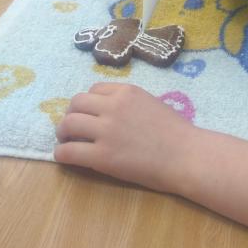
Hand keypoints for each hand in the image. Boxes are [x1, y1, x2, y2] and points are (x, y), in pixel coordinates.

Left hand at [54, 82, 195, 191]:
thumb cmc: (175, 132)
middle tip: (72, 128)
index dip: (88, 103)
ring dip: (63, 133)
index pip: (94, 90)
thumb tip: (107, 110)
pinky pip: (69, 151)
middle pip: (76, 103)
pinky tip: (66, 157)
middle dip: (71, 115)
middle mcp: (113, 106)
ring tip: (66, 142)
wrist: (186, 155)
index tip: (88, 114)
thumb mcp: (151, 103)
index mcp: (127, 92)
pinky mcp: (102, 156)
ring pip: (68, 124)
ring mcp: (106, 131)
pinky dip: (62, 154)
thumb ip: (128, 103)